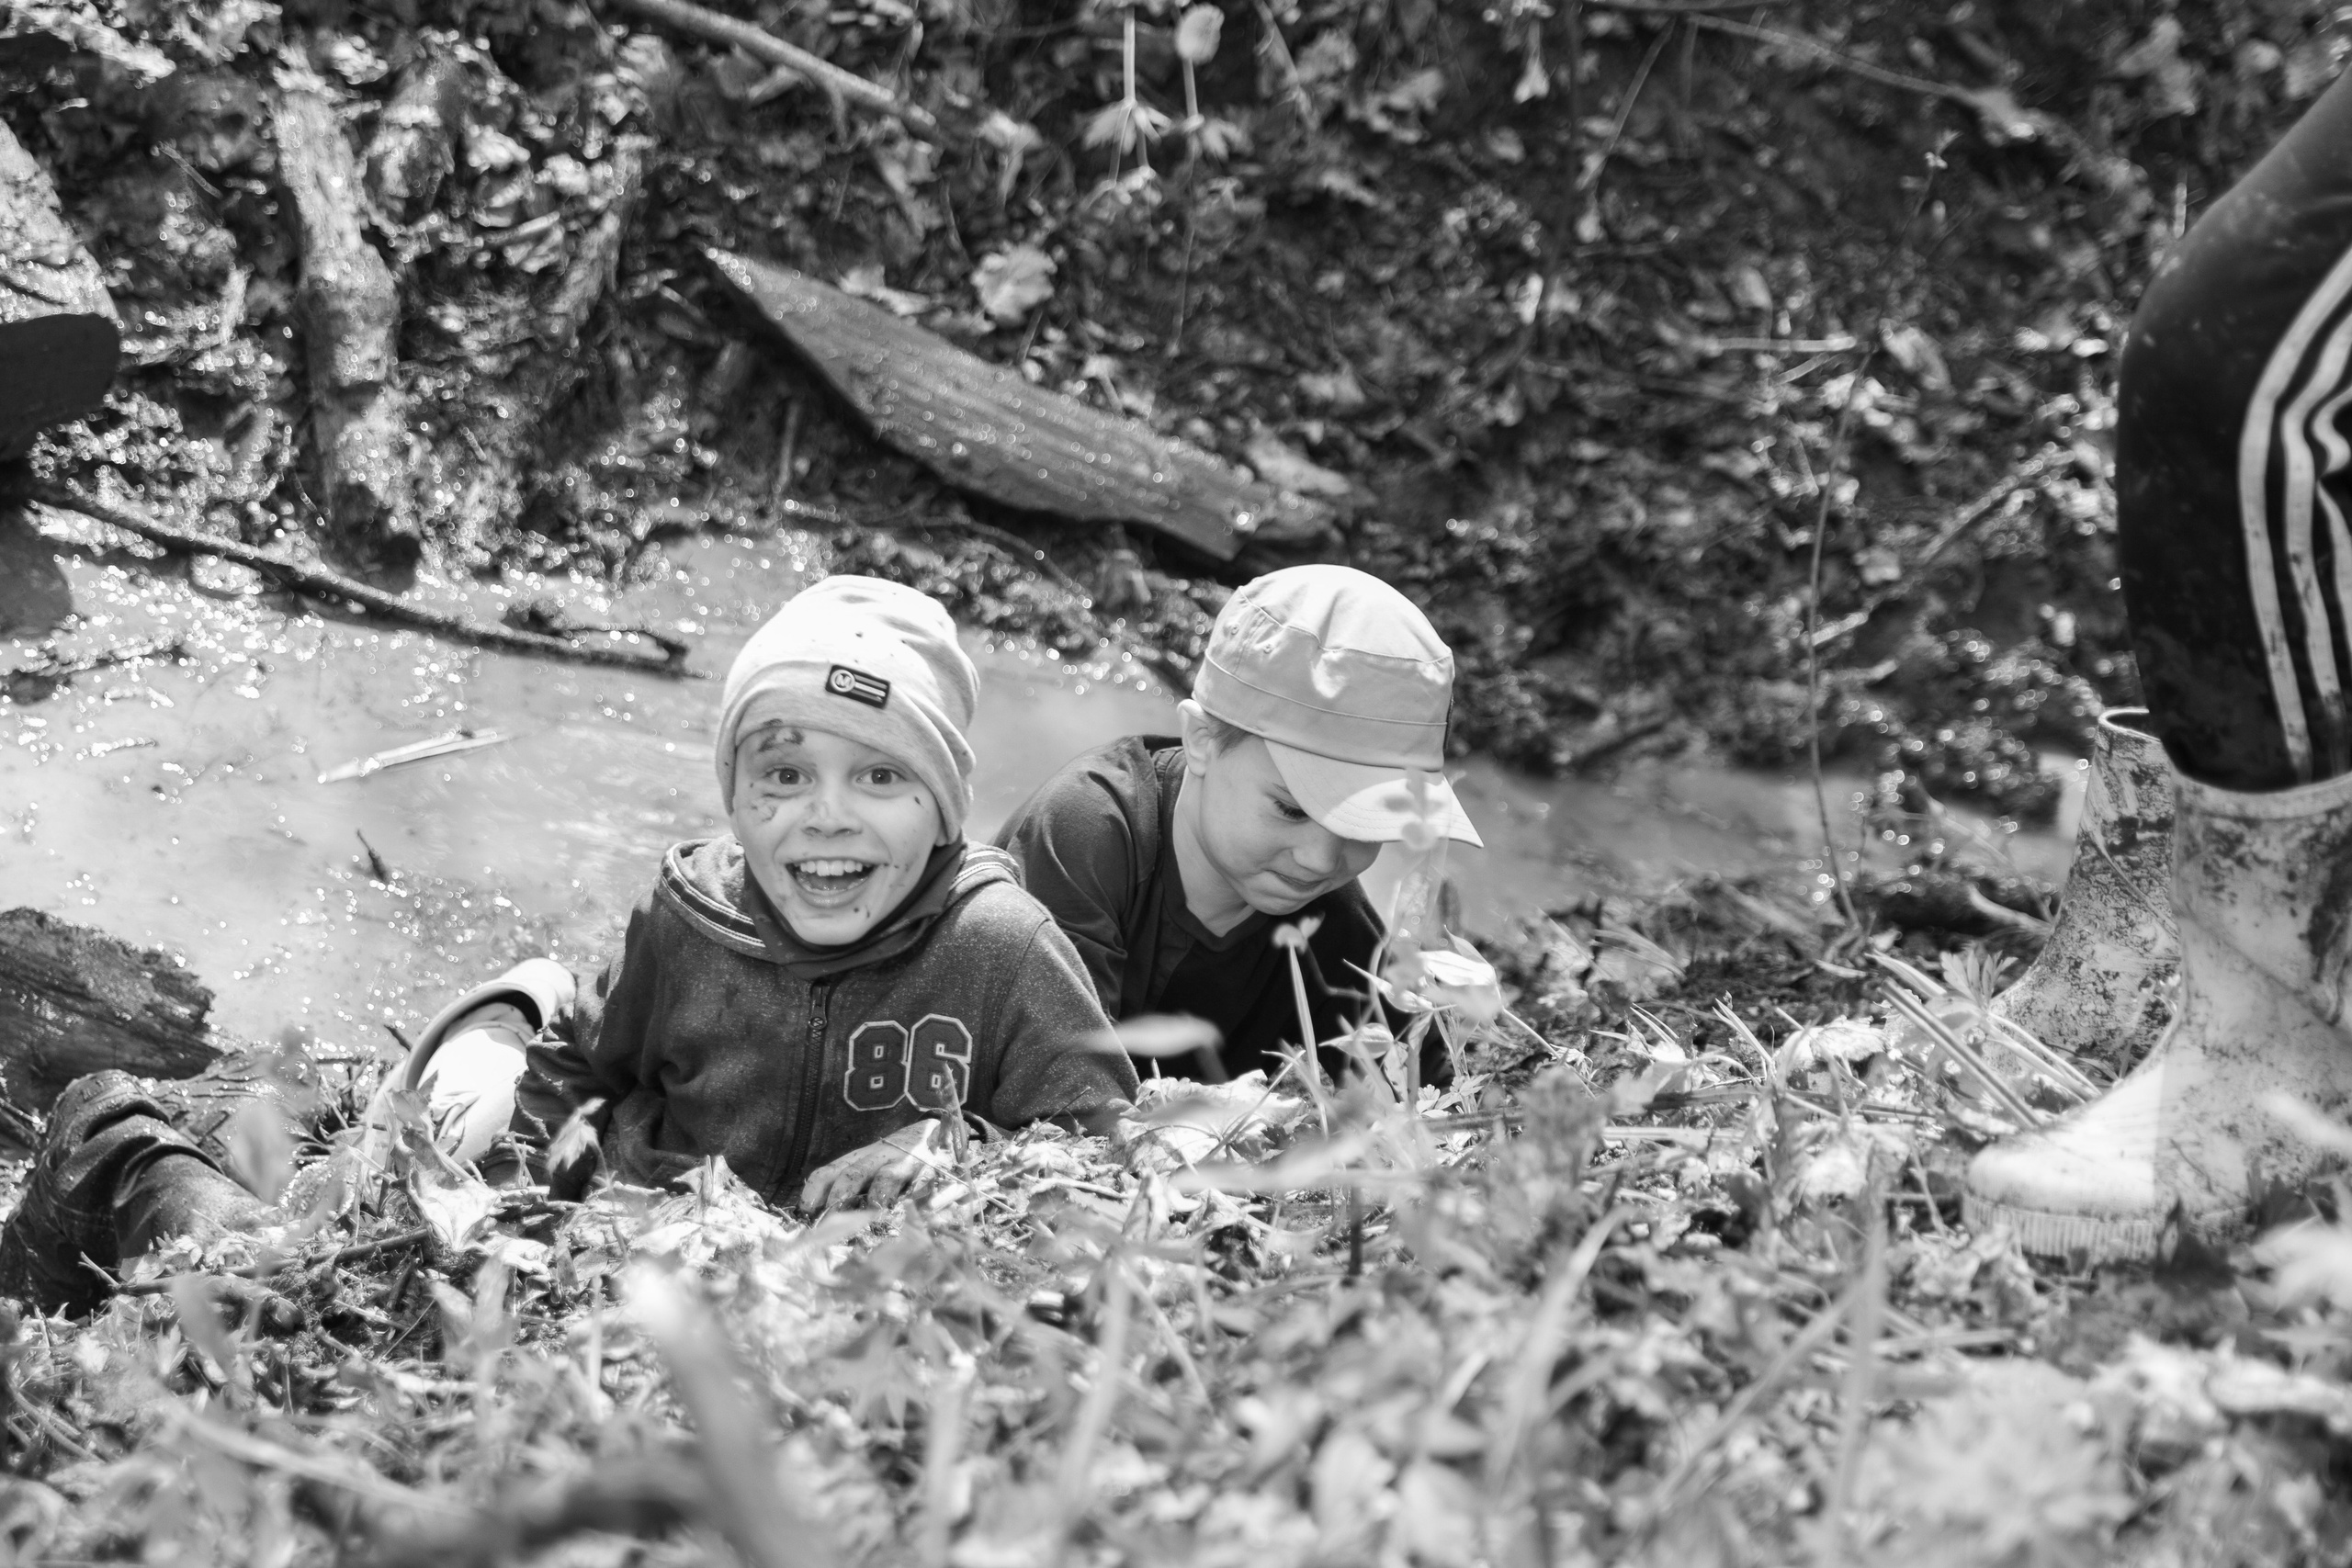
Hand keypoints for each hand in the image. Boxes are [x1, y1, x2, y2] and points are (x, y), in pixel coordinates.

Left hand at [800, 1118, 947, 1210]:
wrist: (934, 1134)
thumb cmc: (895, 1161)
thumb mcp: (869, 1170)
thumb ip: (851, 1191)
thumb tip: (823, 1221)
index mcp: (858, 1160)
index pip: (828, 1172)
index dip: (814, 1191)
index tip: (805, 1213)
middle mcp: (878, 1160)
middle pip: (853, 1174)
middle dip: (841, 1196)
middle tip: (833, 1221)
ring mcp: (904, 1164)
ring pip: (887, 1177)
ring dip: (879, 1194)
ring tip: (875, 1211)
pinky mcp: (930, 1170)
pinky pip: (925, 1182)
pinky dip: (924, 1195)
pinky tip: (924, 1209)